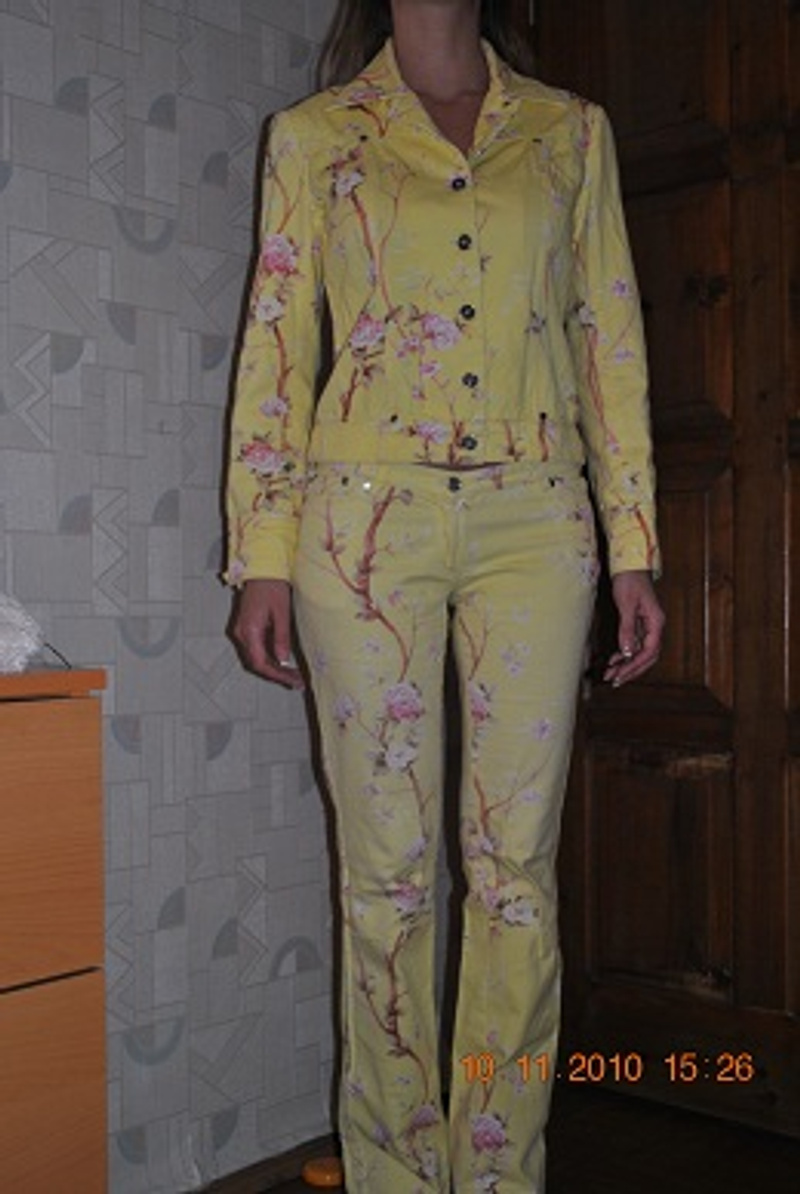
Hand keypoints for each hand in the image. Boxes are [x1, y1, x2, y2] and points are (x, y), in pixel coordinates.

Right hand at [229, 578, 304, 689]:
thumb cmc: (272, 585)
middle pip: (256, 662)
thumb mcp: (282, 612)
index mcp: (248, 629)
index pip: (259, 662)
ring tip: (292, 674)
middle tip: (295, 681)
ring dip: (273, 667)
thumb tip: (283, 660)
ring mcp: (242, 629)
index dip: (276, 675)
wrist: (262, 568)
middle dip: (276, 674)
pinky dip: (270, 656)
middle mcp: (241, 632)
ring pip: (256, 656)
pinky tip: (284, 661)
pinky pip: (256, 647)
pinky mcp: (247, 626)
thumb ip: (281, 638)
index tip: (291, 681)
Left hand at [603, 569, 664, 686]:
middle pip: (647, 656)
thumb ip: (627, 629)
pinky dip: (625, 654)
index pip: (649, 651)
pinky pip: (634, 644)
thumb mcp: (626, 604)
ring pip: (640, 652)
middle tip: (615, 680)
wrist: (629, 565)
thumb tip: (628, 652)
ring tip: (611, 674)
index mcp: (656, 622)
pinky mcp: (638, 624)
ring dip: (627, 664)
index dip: (635, 665)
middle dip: (631, 670)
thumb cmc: (629, 580)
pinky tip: (614, 660)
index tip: (621, 674)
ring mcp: (647, 626)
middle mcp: (654, 626)